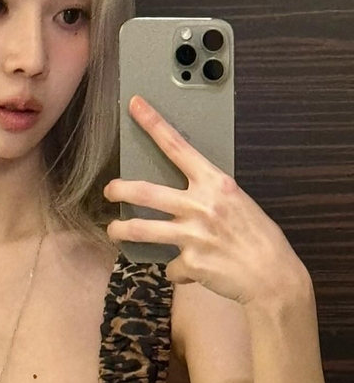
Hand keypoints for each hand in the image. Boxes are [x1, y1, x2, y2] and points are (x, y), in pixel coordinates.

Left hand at [103, 95, 307, 305]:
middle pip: (146, 192)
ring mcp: (193, 235)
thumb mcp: (238, 203)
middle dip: (119, 190)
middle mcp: (201, 205)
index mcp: (216, 184)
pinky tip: (192, 270)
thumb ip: (210, 196)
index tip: (135, 105)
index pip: (178, 147)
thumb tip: (186, 195)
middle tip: (109, 190)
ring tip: (114, 230)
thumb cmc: (259, 238)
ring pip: (141, 230)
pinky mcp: (190, 263)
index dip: (154, 124)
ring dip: (121, 230)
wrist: (273, 277)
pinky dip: (177, 269)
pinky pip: (171, 266)